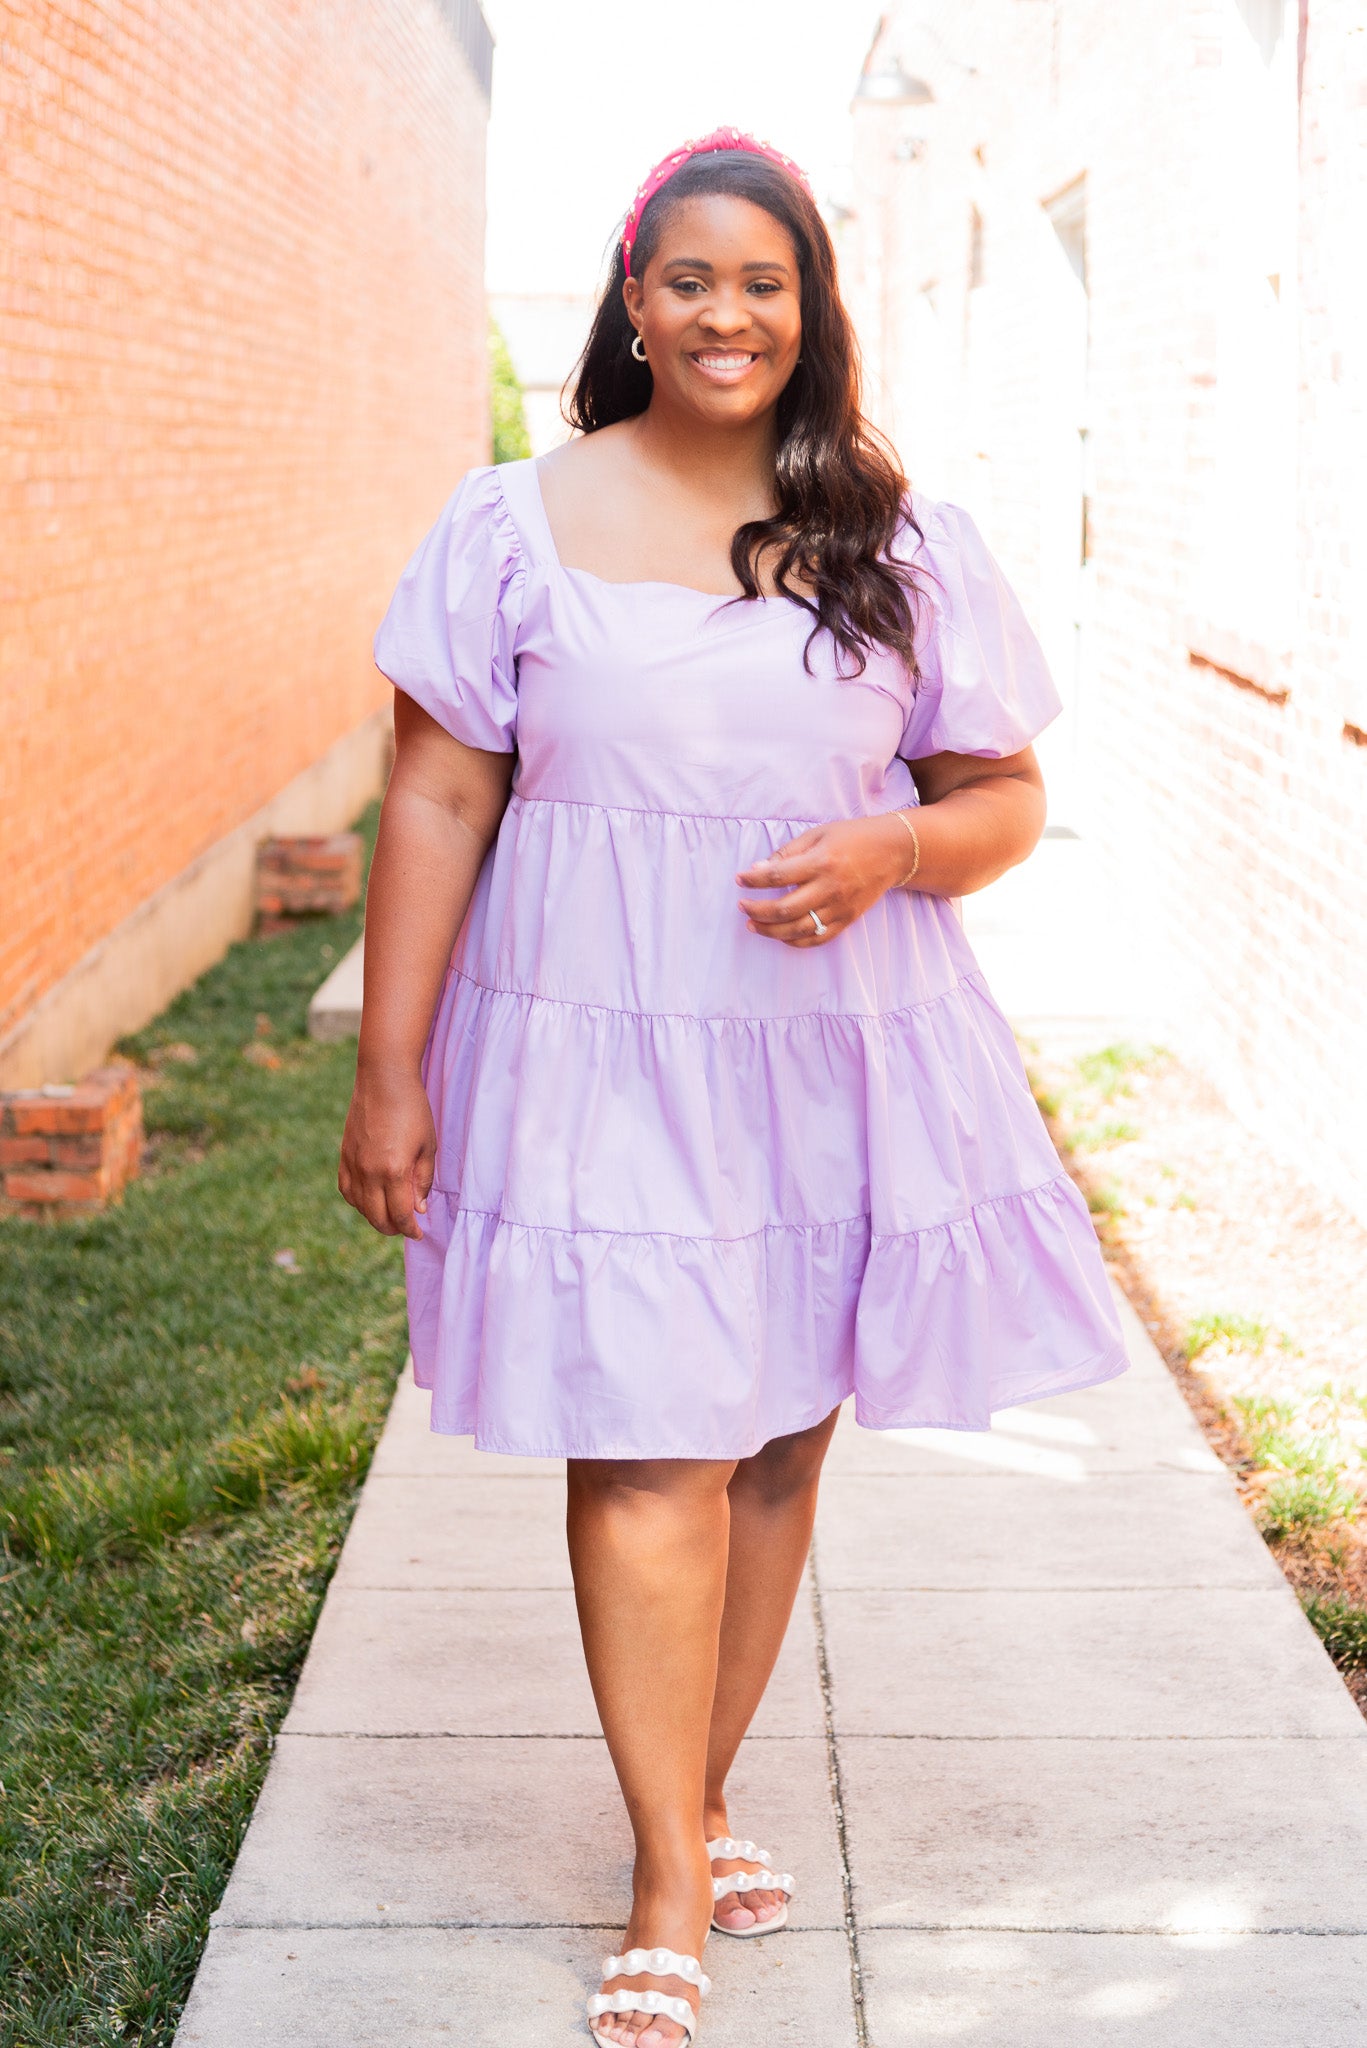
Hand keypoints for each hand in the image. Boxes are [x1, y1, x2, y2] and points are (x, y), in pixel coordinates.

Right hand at [338, 1064, 436, 1237]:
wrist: (383, 1079)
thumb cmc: (413, 1110)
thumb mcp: (428, 1146)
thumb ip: (423, 1181)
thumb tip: (419, 1209)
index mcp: (394, 1170)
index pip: (400, 1214)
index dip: (410, 1229)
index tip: (419, 1233)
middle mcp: (369, 1172)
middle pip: (377, 1217)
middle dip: (393, 1228)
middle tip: (406, 1227)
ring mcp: (353, 1164)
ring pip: (359, 1206)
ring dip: (374, 1216)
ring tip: (390, 1215)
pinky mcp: (344, 1155)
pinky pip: (346, 1189)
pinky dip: (357, 1201)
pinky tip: (369, 1199)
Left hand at [737, 814, 912, 946]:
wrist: (892, 852)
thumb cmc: (852, 837)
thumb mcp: (818, 835)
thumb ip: (787, 853)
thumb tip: (757, 870)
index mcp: (821, 861)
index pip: (777, 876)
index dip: (753, 880)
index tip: (740, 879)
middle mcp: (830, 887)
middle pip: (784, 909)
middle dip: (757, 910)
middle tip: (742, 906)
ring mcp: (840, 907)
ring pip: (799, 929)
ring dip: (770, 931)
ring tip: (752, 925)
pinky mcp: (848, 919)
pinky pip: (818, 938)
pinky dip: (796, 941)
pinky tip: (780, 935)